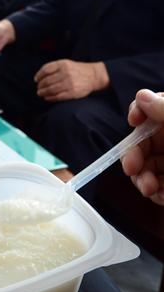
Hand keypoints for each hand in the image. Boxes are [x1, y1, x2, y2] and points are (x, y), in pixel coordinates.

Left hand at [34, 59, 109, 101]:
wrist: (93, 76)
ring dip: (43, 92)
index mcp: (63, 64)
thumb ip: (54, 68)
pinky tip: (47, 98)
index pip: (46, 70)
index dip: (39, 75)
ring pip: (51, 89)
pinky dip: (50, 98)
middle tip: (38, 88)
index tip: (36, 80)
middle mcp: (66, 73)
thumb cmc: (77, 70)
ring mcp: (69, 83)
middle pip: (47, 81)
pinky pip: (57, 96)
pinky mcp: (72, 92)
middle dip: (40, 86)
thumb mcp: (66, 63)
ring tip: (40, 93)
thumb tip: (39, 76)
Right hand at [121, 90, 163, 204]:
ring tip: (149, 189)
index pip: (150, 109)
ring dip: (142, 179)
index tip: (133, 122)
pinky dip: (156, 193)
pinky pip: (158, 188)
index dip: (139, 114)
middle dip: (133, 156)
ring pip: (147, 168)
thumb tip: (141, 96)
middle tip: (131, 168)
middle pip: (143, 143)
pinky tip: (160, 196)